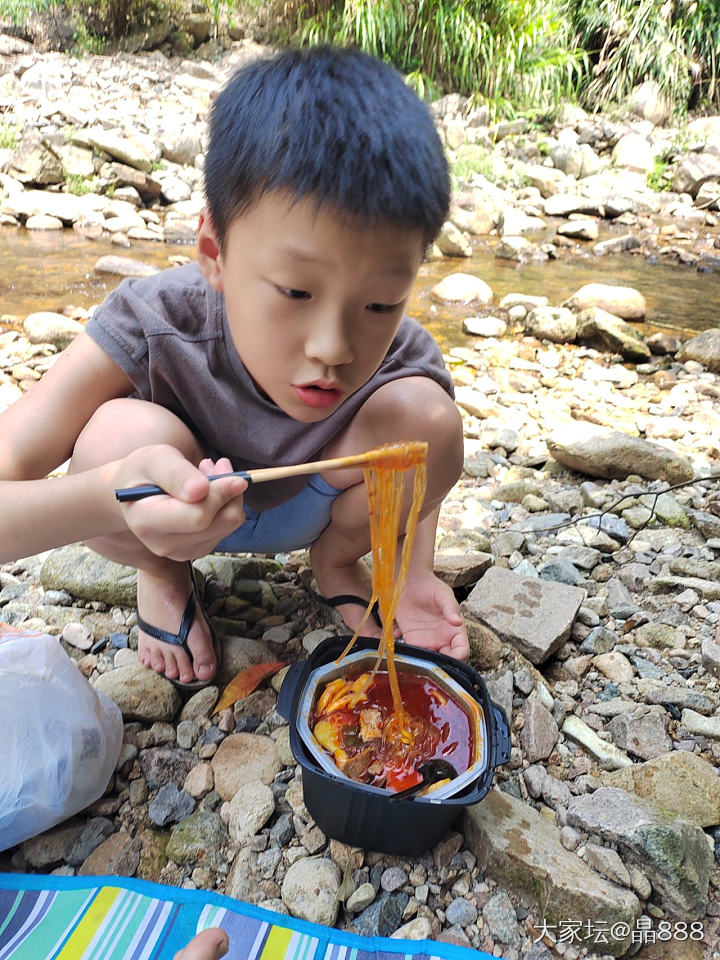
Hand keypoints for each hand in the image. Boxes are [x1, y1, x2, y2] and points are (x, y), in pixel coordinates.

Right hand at [110, 446, 246, 560]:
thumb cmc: (142, 473)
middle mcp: (164, 544)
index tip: (223, 465)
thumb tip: (202, 489)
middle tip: (217, 464)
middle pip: (220, 522)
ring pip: (229, 524)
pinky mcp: (198, 549)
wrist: (132, 495)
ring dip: (227, 495)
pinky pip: (227, 527)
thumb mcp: (153, 460)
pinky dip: (225, 504)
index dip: (219, 491)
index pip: (198, 517)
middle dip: (227, 489)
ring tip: (207, 473)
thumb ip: (176, 473)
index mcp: (147, 523)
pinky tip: (207, 490)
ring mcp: (183, 551)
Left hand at [394, 572, 468, 659]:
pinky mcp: (412, 640)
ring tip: (418, 661)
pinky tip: (406, 655)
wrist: (409, 582)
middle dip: (442, 667)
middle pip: (447, 661)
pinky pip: (414, 655)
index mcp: (455, 630)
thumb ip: (451, 608)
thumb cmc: (430, 586)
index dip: (458, 658)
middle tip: (431, 664)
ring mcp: (427, 641)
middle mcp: (443, 639)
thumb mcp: (443, 594)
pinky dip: (411, 658)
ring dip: (425, 665)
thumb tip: (458, 621)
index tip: (449, 658)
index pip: (462, 651)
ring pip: (430, 662)